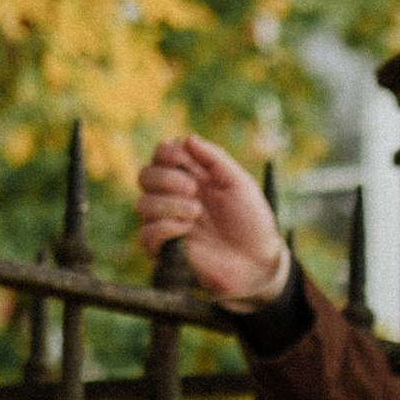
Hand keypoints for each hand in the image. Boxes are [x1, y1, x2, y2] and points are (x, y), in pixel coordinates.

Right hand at [135, 135, 289, 304]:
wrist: (258, 261)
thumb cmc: (251, 221)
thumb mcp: (239, 183)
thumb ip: (214, 159)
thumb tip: (186, 138)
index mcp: (189, 177)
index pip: (160, 156)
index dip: (165, 153)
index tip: (181, 157)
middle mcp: (173, 198)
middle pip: (144, 176)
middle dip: (165, 178)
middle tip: (193, 189)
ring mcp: (167, 223)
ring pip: (142, 205)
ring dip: (168, 204)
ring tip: (196, 212)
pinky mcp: (166, 250)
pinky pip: (146, 234)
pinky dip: (164, 227)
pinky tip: (186, 229)